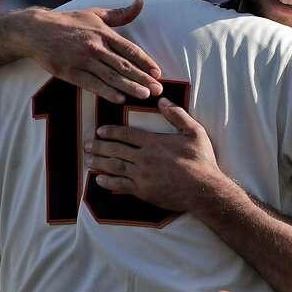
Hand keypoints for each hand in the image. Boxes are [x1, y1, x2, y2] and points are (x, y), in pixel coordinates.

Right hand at [9, 0, 162, 102]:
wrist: (35, 30)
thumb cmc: (68, 21)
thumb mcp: (94, 13)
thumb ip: (120, 13)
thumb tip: (141, 2)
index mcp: (103, 33)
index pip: (130, 49)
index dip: (145, 61)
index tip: (158, 72)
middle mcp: (95, 47)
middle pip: (123, 65)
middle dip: (143, 78)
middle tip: (159, 90)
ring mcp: (82, 61)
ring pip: (110, 77)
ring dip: (129, 87)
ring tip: (145, 96)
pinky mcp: (69, 72)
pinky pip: (91, 84)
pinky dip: (106, 92)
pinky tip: (119, 99)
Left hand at [84, 99, 228, 212]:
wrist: (204, 189)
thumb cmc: (201, 160)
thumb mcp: (194, 132)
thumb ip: (177, 115)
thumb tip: (163, 100)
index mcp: (154, 142)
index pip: (126, 134)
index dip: (111, 131)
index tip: (100, 130)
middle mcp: (144, 158)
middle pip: (115, 150)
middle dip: (98, 146)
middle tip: (86, 145)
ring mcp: (141, 176)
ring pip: (114, 167)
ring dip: (99, 163)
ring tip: (87, 161)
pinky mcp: (143, 191)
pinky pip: (120, 186)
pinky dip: (108, 182)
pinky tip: (99, 180)